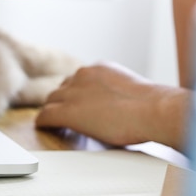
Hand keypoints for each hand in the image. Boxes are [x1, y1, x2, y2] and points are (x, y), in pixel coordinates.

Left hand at [35, 62, 189, 151]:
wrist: (152, 110)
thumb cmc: (151, 106)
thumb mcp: (130, 90)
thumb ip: (116, 92)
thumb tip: (119, 105)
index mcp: (98, 69)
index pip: (77, 79)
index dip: (75, 93)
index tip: (77, 102)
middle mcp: (82, 75)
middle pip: (62, 88)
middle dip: (62, 100)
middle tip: (63, 112)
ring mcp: (73, 92)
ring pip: (51, 100)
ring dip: (53, 110)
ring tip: (54, 122)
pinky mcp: (68, 111)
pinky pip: (46, 115)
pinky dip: (43, 122)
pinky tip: (44, 127)